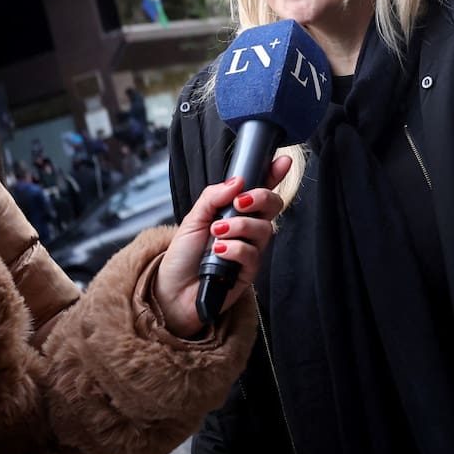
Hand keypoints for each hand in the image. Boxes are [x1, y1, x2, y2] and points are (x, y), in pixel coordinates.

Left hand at [154, 156, 292, 337]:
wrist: (171, 291)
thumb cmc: (182, 255)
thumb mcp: (193, 219)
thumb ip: (213, 197)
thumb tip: (237, 181)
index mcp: (234, 212)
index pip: (259, 190)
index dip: (273, 174)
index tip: (282, 161)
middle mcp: (246, 229)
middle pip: (272, 206)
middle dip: (261, 197)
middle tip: (240, 202)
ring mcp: (250, 250)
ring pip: (264, 229)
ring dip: (240, 226)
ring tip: (217, 232)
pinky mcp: (248, 272)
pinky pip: (253, 255)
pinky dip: (235, 249)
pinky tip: (219, 252)